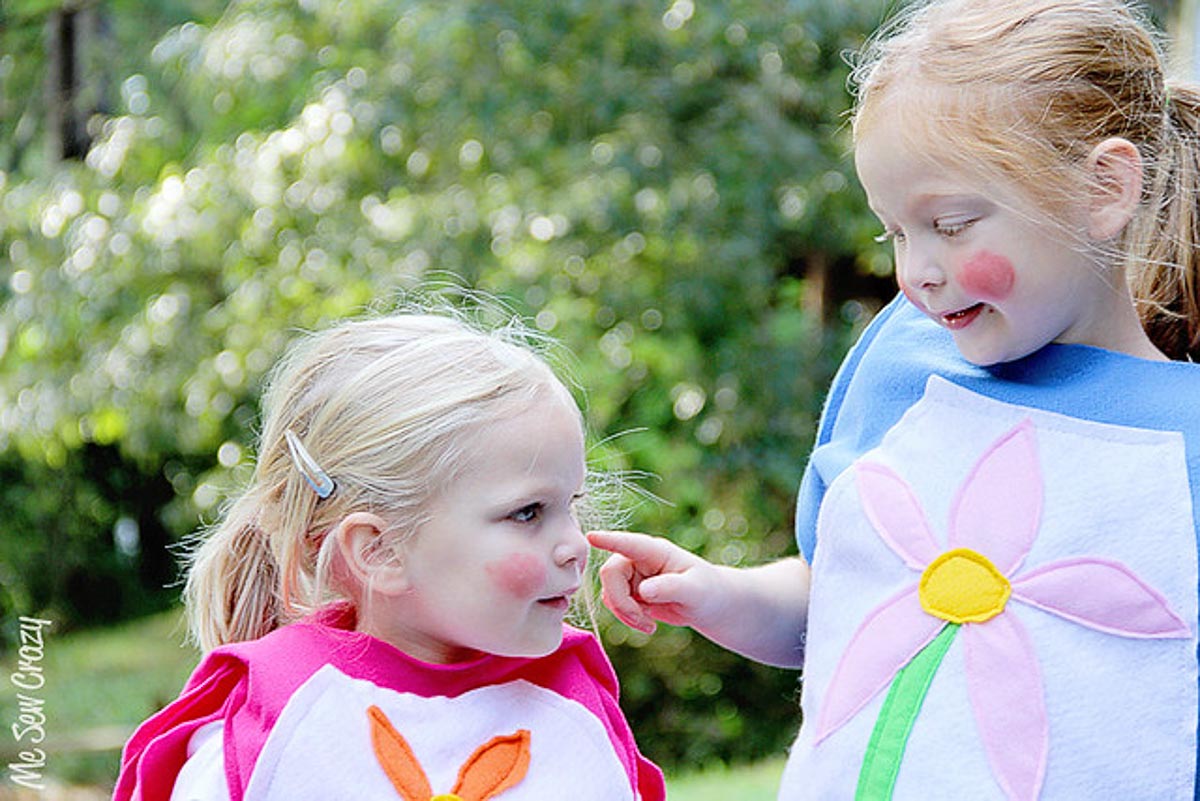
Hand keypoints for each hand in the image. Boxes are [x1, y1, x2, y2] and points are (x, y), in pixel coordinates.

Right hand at [587, 530, 720, 633]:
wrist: (707, 604)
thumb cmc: (706, 590)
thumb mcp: (694, 590)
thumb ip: (671, 587)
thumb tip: (643, 591)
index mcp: (655, 551)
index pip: (629, 544)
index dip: (609, 540)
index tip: (591, 537)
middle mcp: (638, 559)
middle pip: (610, 574)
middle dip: (622, 602)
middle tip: (643, 621)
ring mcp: (631, 575)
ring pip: (609, 592)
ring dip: (625, 614)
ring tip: (649, 625)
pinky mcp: (628, 591)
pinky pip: (614, 604)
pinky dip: (627, 618)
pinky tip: (648, 623)